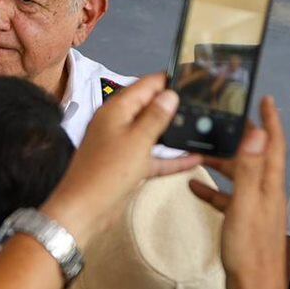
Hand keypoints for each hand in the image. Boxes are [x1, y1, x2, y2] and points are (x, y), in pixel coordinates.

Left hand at [39, 73, 200, 246]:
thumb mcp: (137, 140)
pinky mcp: (128, 166)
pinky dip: (171, 158)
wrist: (84, 209)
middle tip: (205, 103)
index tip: (196, 79)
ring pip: (153, 133)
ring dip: (174, 131)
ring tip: (203, 125)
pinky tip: (195, 158)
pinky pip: (153, 157)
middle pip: (150, 107)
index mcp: (116, 109)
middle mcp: (119, 123)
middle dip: (174, 104)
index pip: (146, 85)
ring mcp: (123, 145)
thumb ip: (155, 116)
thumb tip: (170, 94)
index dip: (169, 80)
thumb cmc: (108, 171)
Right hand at [189, 96, 288, 288]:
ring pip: (241, 176)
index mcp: (270, 186)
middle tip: (224, 121)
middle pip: (256, 157)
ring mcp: (256, 209)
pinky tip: (195, 186)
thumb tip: (257, 132)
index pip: (273, 145)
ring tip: (202, 149)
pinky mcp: (244, 224)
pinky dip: (214, 189)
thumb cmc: (250, 250)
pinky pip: (229, 198)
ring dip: (224, 161)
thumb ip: (249, 168)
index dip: (270, 121)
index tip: (264, 100)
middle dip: (242, 137)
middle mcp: (268, 194)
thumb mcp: (246, 204)